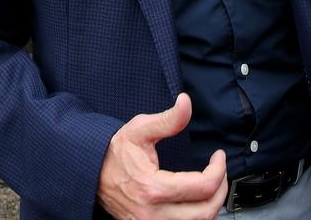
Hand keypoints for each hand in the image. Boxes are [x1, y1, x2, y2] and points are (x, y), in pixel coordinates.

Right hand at [97, 93, 227, 219]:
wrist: (90, 173)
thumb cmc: (114, 152)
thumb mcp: (140, 129)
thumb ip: (168, 119)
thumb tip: (186, 102)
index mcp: (153, 188)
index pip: (203, 187)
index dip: (219, 169)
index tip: (218, 156)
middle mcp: (152, 214)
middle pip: (204, 212)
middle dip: (220, 190)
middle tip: (220, 172)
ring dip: (211, 207)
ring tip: (212, 186)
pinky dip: (197, 217)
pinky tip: (198, 202)